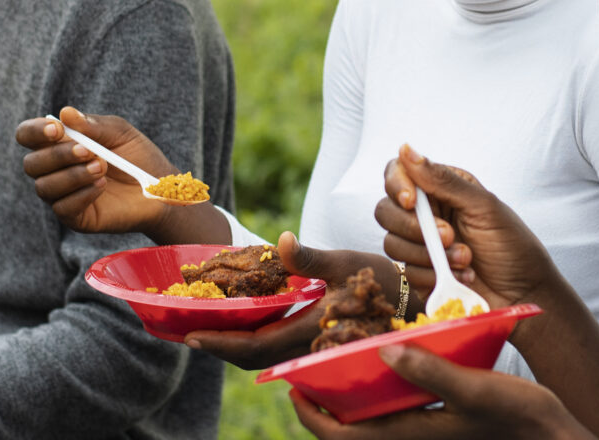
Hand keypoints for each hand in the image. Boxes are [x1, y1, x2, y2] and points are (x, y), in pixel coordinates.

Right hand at [17, 107, 179, 235]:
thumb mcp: (119, 133)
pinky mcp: (75, 217)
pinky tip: (102, 186)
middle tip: (88, 151)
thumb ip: (93, 124)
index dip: (34, 132)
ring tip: (101, 168)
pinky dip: (82, 194)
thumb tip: (64, 113)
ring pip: (44, 187)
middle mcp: (54, 170)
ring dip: (73, 175)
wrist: (159, 186)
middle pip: (31, 164)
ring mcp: (62, 195)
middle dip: (57, 156)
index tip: (57, 130)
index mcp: (58, 144)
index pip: (27, 136)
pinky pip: (63, 208)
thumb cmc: (136, 156)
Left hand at [183, 232, 401, 369]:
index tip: (191, 336)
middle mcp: (306, 344)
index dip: (222, 343)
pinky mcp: (313, 339)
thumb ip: (310, 257)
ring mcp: (309, 345)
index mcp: (310, 328)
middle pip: (252, 358)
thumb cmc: (382, 279)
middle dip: (218, 348)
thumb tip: (281, 240)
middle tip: (185, 333)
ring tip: (204, 327)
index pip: (256, 346)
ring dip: (232, 344)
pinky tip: (239, 322)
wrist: (412, 301)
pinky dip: (250, 338)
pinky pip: (274, 346)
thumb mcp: (346, 261)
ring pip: (262, 355)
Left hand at [289, 344, 594, 438]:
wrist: (554, 438)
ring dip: (350, 401)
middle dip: (324, 407)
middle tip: (307, 372)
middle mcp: (413, 438)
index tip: (291, 387)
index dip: (311, 416)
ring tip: (337, 365)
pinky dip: (379, 397)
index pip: (342, 435)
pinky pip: (395, 415)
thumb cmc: (517, 415)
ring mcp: (426, 433)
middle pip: (351, 430)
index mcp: (411, 434)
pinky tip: (385, 367)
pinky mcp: (440, 425)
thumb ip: (428, 370)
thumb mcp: (473, 387)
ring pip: (372, 422)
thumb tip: (380, 351)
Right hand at [374, 144, 558, 308]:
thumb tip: (406, 149)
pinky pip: (407, 272)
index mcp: (440, 188)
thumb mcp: (483, 207)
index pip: (397, 174)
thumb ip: (443, 180)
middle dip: (413, 227)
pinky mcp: (421, 274)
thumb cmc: (512, 245)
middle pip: (386, 210)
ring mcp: (421, 245)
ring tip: (466, 259)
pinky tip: (463, 277)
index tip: (410, 202)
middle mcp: (426, 214)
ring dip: (429, 254)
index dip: (397, 185)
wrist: (526, 294)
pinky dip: (434, 275)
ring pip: (392, 243)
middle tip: (449, 236)